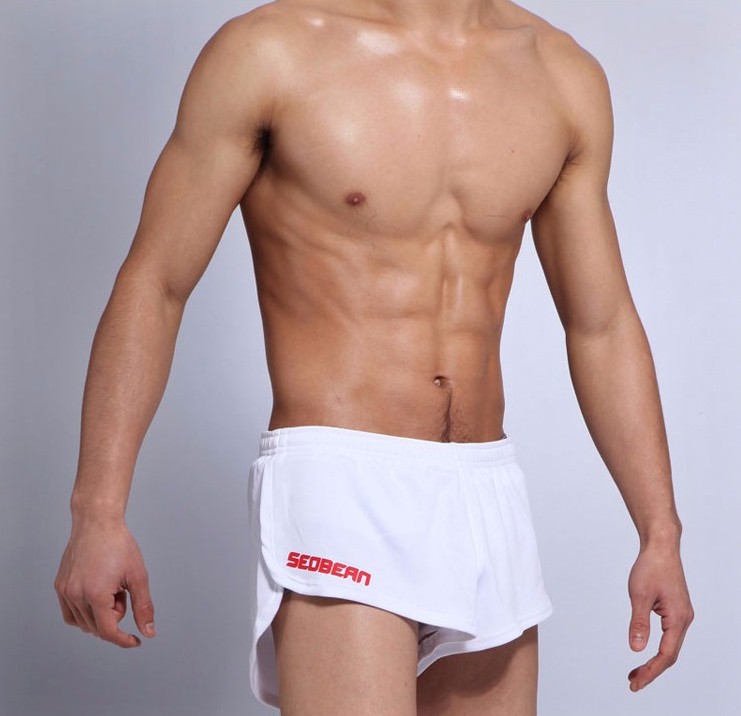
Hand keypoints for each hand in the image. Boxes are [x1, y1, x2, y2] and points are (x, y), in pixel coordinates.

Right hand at [54, 518, 155, 647]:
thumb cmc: (119, 545)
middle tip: (121, 590)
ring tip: (110, 585)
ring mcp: (65, 591)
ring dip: (100, 613)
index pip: (108, 631)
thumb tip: (148, 632)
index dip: (124, 639)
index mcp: (96, 594)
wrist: (97, 523)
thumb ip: (143, 606)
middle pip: (98, 627)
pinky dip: (85, 612)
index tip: (135, 641)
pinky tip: (97, 594)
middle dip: (114, 615)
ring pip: (83, 623)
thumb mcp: (138, 576)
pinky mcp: (59, 586)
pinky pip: (71, 614)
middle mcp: (76, 595)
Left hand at [627, 540, 692, 690]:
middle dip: (651, 671)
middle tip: (632, 682)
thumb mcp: (639, 595)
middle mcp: (684, 620)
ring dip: (654, 661)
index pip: (666, 655)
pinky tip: (645, 650)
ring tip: (635, 672)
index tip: (635, 682)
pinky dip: (657, 648)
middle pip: (670, 655)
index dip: (651, 671)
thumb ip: (638, 623)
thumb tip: (636, 649)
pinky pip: (669, 636)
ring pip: (670, 646)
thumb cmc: (650, 567)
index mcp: (678, 618)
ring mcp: (681, 615)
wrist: (661, 547)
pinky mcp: (676, 610)